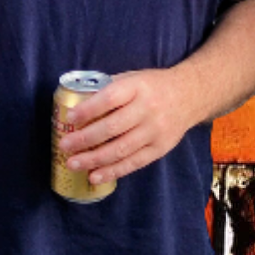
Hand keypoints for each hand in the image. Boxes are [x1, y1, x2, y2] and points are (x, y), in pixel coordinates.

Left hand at [58, 68, 200, 186]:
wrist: (190, 95)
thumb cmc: (153, 86)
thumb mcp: (133, 78)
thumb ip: (110, 90)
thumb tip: (78, 104)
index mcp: (137, 87)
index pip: (109, 99)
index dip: (88, 109)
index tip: (69, 118)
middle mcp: (148, 109)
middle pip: (113, 127)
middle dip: (85, 139)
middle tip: (65, 146)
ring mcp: (155, 131)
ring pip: (121, 149)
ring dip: (94, 159)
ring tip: (73, 164)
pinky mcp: (160, 149)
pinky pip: (133, 163)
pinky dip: (113, 171)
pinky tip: (94, 176)